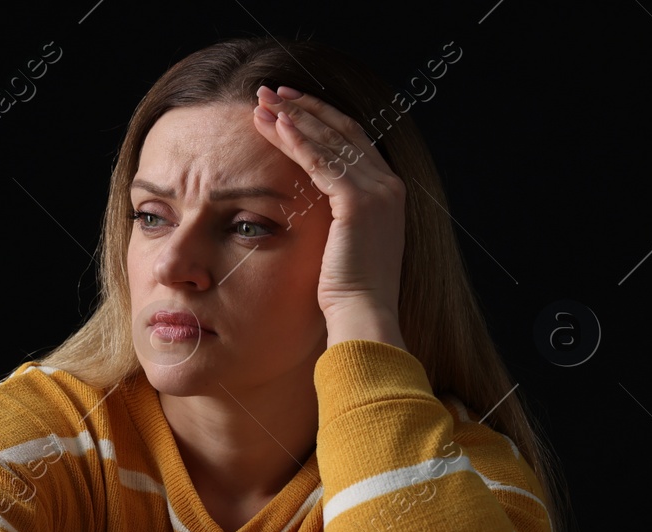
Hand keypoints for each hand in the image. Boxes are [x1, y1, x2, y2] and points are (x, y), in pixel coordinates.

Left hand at [252, 85, 405, 336]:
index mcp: (387, 195)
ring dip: (294, 117)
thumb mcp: (342, 248)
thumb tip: (306, 212)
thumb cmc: (346, 295)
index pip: (351, 143)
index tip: (288, 107)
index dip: (319, 120)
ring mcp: (378, 192)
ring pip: (330, 141)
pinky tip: (276, 125)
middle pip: (342, 132)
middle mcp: (389, 186)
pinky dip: (299, 141)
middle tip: (269, 93)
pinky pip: (323, 162)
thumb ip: (334, 221)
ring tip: (262, 102)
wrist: (364, 317)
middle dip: (304, 108)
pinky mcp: (359, 203)